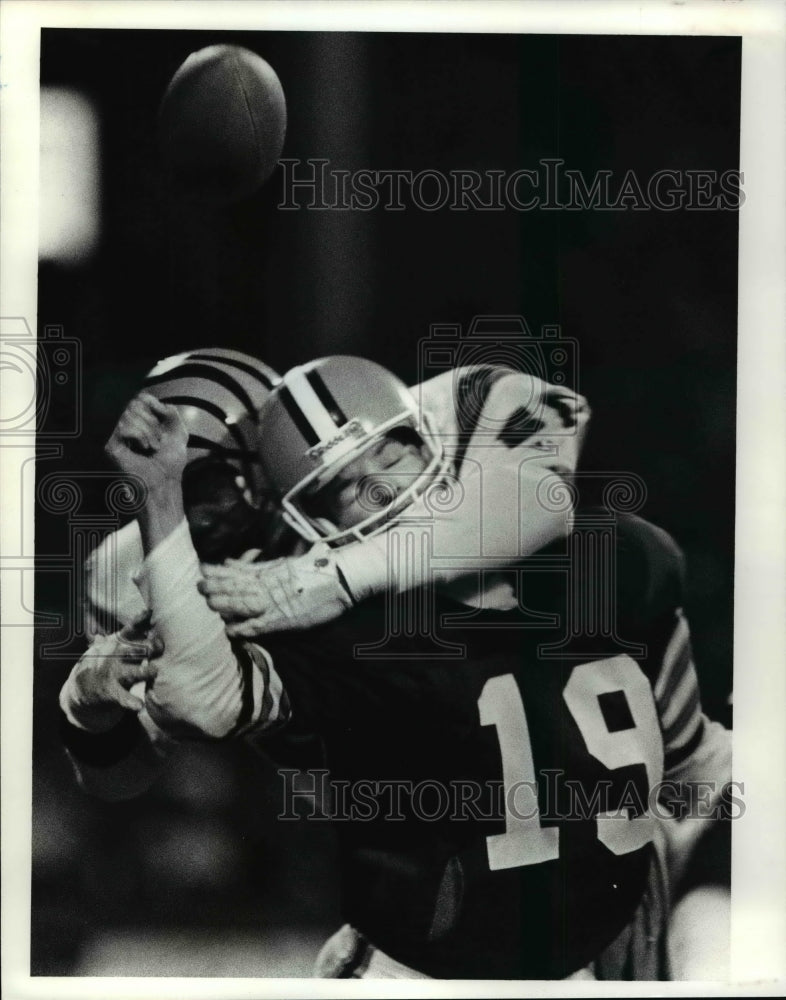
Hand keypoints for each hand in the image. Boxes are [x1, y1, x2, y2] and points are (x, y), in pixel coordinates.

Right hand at [59, 614, 162, 731]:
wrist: (83, 685)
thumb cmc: (110, 659)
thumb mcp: (116, 642)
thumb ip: (132, 630)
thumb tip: (148, 611)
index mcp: (119, 643)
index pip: (130, 629)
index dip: (139, 621)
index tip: (149, 613)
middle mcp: (117, 656)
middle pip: (134, 650)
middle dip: (147, 648)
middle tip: (160, 646)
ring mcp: (114, 674)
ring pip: (131, 672)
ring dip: (143, 672)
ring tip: (154, 671)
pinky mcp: (111, 691)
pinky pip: (122, 697)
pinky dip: (130, 702)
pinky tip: (139, 706)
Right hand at [105, 393, 188, 490]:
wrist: (164, 482)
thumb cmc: (170, 462)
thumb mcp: (179, 433)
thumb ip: (171, 412)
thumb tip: (152, 401)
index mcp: (142, 421)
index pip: (141, 397)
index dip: (153, 405)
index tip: (161, 422)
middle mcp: (127, 425)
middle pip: (134, 403)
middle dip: (152, 422)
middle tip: (157, 441)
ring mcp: (117, 434)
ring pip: (128, 413)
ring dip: (148, 432)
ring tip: (152, 447)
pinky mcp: (111, 444)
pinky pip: (122, 426)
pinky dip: (138, 435)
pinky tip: (142, 448)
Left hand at [198, 546, 355, 635]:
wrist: (342, 579)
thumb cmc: (321, 569)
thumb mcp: (290, 562)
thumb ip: (265, 564)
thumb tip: (242, 559)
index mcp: (271, 571)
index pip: (239, 571)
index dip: (220, 571)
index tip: (204, 568)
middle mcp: (267, 586)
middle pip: (235, 586)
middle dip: (215, 586)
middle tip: (197, 585)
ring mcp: (273, 603)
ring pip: (240, 603)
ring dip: (222, 604)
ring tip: (206, 603)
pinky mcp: (281, 620)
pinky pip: (257, 626)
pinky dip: (242, 628)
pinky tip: (228, 630)